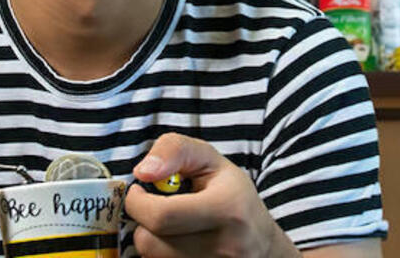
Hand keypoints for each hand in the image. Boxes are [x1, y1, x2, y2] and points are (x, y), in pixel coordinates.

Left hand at [124, 133, 298, 257]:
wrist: (262, 240)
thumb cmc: (231, 193)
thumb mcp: (209, 159)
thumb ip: (175, 151)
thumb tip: (143, 171)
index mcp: (226, 209)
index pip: (161, 216)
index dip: (137, 203)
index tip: (138, 191)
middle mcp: (224, 247)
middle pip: (152, 243)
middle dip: (141, 222)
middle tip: (150, 207)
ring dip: (151, 239)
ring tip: (169, 224)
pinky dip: (161, 253)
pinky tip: (176, 241)